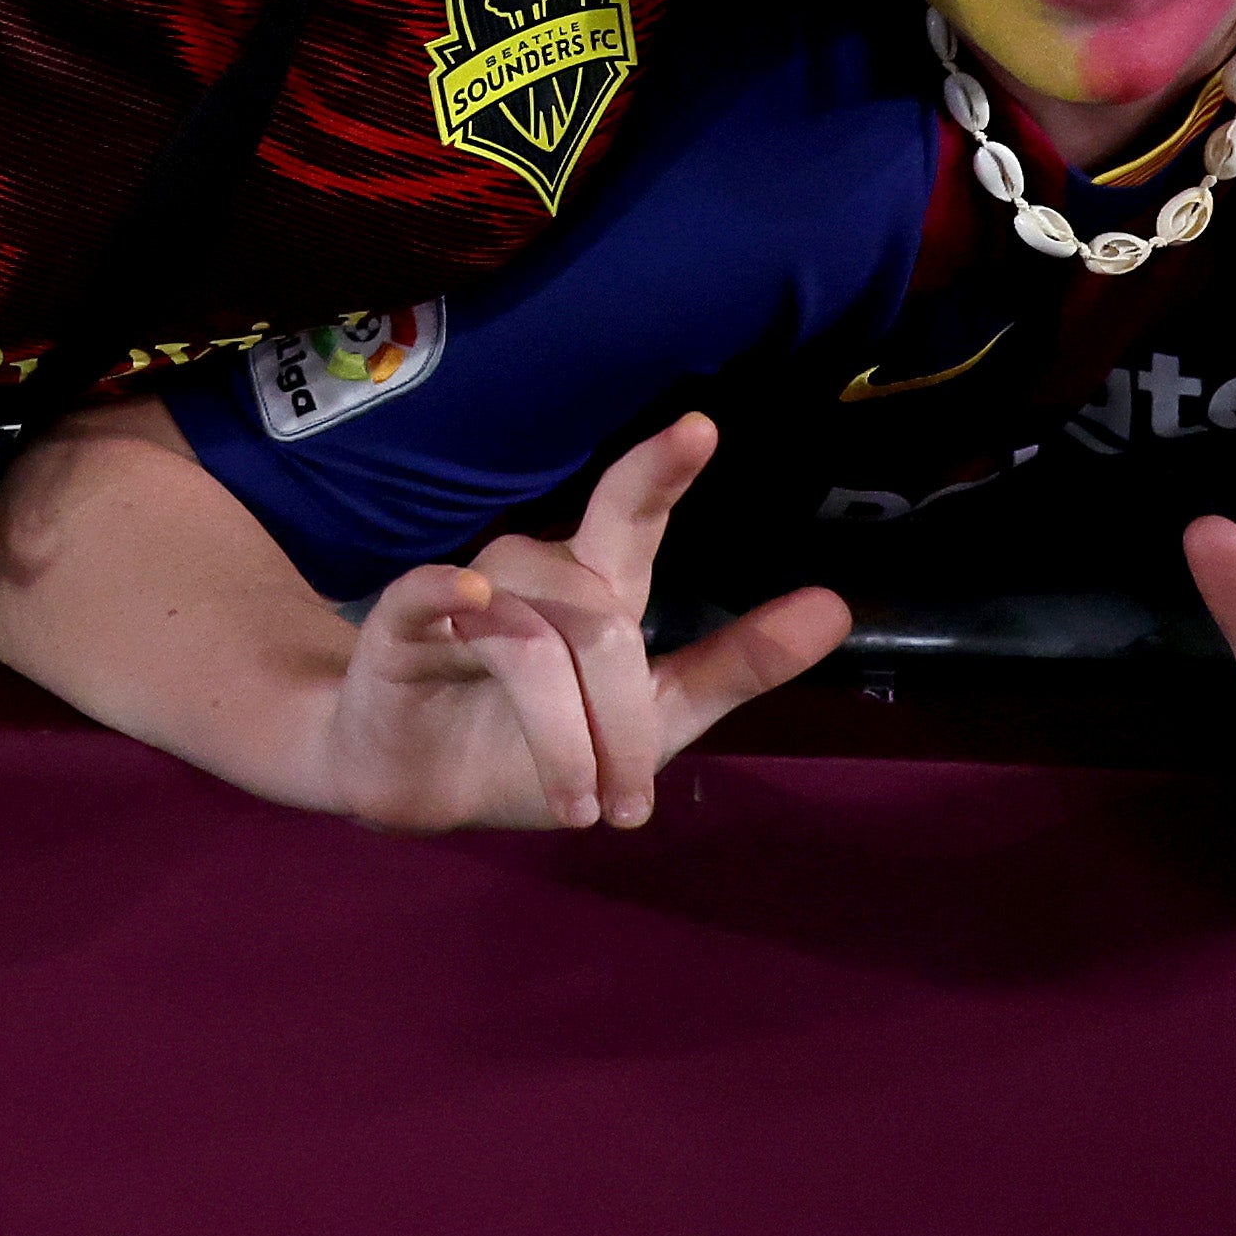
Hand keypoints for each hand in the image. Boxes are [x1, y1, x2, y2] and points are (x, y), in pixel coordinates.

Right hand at [302, 417, 849, 834]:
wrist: (419, 784)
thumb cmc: (534, 738)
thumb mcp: (652, 715)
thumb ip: (734, 664)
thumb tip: (837, 606)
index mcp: (592, 587)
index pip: (631, 516)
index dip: (661, 472)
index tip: (701, 428)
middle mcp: (530, 576)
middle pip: (599, 620)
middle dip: (624, 721)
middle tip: (629, 802)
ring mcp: (463, 596)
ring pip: (533, 644)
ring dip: (563, 736)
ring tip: (578, 806)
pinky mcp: (399, 628)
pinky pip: (425, 595)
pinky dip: (447, 590)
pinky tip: (468, 596)